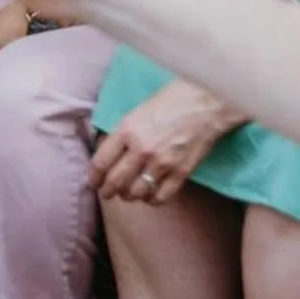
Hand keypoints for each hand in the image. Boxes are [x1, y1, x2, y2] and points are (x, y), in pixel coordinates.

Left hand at [91, 80, 240, 203]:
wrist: (206, 102)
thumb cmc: (173, 99)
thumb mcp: (139, 110)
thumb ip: (123, 131)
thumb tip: (107, 150)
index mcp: (127, 129)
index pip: (101, 162)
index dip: (93, 177)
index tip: (93, 182)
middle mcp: (141, 149)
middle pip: (115, 182)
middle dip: (108, 191)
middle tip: (107, 193)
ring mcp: (161, 164)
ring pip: (135, 193)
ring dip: (129, 196)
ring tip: (129, 193)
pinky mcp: (180, 173)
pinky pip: (159, 197)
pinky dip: (151, 199)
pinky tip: (150, 194)